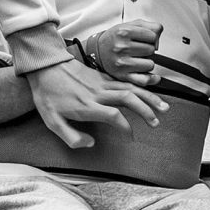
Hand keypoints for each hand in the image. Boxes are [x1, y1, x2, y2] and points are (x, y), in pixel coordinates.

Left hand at [21, 57, 164, 148]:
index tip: (131, 136)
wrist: (45, 66)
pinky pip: (125, 82)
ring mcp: (102, 83)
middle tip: (157, 122)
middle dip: (146, 110)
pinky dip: (140, 86)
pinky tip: (151, 90)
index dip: (125, 126)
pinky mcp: (103, 77)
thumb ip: (71, 137)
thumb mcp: (51, 121)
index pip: (113, 115)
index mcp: (86, 106)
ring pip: (130, 89)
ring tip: (164, 107)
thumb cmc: (47, 95)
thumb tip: (91, 144)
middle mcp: (98, 93)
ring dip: (148, 97)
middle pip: (128, 99)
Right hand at [84, 19, 161, 84]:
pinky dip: (151, 78)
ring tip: (139, 59)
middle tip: (140, 50)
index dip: (152, 38)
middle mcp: (122, 47)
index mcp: (124, 32)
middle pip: (151, 50)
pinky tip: (153, 76)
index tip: (146, 39)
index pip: (153, 36)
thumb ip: (148, 25)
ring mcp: (122, 63)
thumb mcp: (129, 25)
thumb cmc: (114, 38)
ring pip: (149, 64)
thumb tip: (159, 32)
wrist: (97, 51)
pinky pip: (144, 79)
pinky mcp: (123, 75)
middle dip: (148, 49)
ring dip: (147, 63)